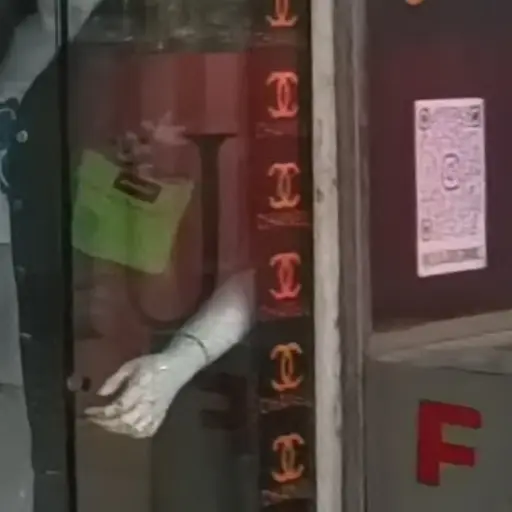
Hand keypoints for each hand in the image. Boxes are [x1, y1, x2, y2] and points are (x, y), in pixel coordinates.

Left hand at [84, 344, 202, 438]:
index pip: (118, 407)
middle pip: (124, 421)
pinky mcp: (161, 417)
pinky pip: (146, 431)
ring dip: (117, 429)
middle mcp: (148, 403)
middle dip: (105, 423)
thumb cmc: (152, 364)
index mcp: (140, 388)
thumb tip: (99, 395)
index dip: (100, 413)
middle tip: (93, 419)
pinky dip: (134, 433)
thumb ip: (114, 380)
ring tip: (106, 423)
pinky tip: (126, 428)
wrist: (177, 367)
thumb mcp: (130, 365)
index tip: (87, 411)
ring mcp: (156, 412)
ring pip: (134, 429)